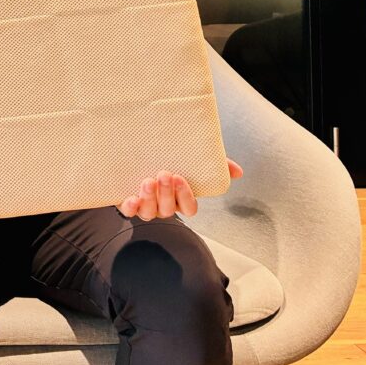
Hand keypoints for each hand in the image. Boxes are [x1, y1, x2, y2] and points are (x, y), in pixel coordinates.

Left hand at [117, 159, 243, 219]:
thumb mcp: (194, 160)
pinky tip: (131, 198)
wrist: (139, 151)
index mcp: (180, 199)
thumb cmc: (171, 159)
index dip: (185, 197)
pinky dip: (130, 208)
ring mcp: (145, 205)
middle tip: (164, 174)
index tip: (180, 178)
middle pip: (168, 210)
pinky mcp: (128, 201)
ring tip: (147, 181)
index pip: (189, 208)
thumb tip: (237, 172)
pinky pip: (129, 212)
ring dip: (149, 200)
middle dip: (166, 194)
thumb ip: (217, 165)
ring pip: (149, 213)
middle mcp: (163, 205)